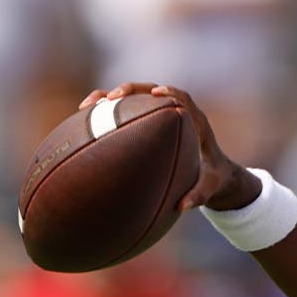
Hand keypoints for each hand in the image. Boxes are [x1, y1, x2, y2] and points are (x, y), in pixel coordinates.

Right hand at [79, 83, 258, 210]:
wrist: (214, 173)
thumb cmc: (213, 178)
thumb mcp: (210, 188)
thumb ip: (200, 195)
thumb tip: (183, 206)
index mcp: (196, 124)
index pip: (184, 100)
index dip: (172, 93)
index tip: (158, 94)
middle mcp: (176, 114)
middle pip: (153, 91)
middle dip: (132, 90)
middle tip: (113, 97)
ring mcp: (160, 117)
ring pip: (134, 99)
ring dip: (111, 98)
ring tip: (87, 106)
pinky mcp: (148, 123)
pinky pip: (125, 113)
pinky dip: (105, 114)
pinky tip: (83, 123)